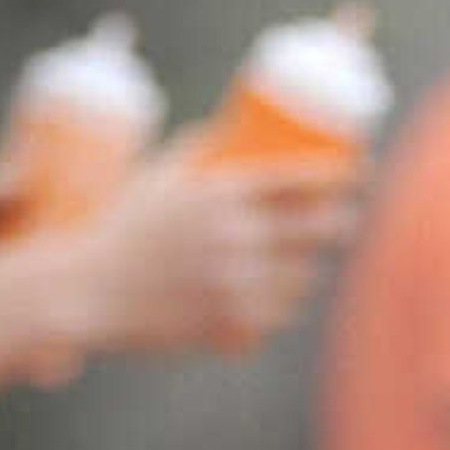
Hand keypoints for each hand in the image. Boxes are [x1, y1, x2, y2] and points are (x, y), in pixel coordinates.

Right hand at [80, 141, 360, 359]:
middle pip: (320, 230)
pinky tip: (268, 293)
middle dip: (340, 221)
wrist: (89, 291)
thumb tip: (246, 125)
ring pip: (304, 276)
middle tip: (342, 218)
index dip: (342, 174)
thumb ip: (206, 149)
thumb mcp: (162, 175)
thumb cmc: (123, 225)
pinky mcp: (233, 324)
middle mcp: (237, 237)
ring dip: (307, 266)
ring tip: (296, 259)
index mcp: (223, 193)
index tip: (360, 169)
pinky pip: (280, 313)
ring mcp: (238, 284)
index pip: (304, 179)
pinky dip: (279, 303)